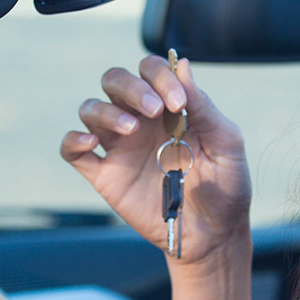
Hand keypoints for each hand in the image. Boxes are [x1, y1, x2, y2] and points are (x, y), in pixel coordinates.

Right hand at [61, 55, 251, 264]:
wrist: (213, 235)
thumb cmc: (225, 187)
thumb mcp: (226, 143)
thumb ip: (204, 106)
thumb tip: (183, 64)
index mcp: (169, 108)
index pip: (150, 70)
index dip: (159, 76)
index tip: (178, 103)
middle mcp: (140, 121)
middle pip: (114, 81)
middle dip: (130, 87)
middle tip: (153, 109)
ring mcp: (120, 148)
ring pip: (91, 109)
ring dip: (106, 111)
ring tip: (132, 130)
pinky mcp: (105, 176)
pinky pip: (74, 151)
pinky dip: (73, 140)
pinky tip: (90, 142)